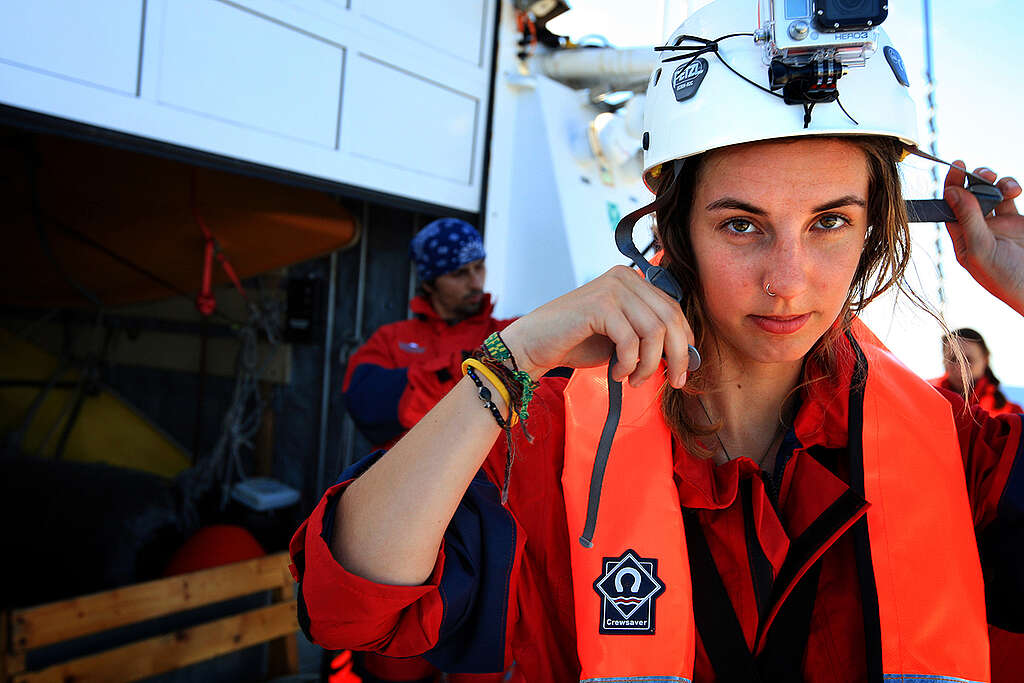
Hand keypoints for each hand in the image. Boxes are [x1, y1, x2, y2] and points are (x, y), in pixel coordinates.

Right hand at [498, 266, 693, 388]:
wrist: (535, 344)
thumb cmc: (577, 342)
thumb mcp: (622, 336)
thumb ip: (649, 336)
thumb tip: (686, 354)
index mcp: (633, 280)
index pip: (673, 309)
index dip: (685, 341)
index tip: (684, 370)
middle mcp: (625, 277)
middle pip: (670, 318)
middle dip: (677, 356)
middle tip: (675, 382)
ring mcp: (612, 288)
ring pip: (654, 331)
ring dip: (649, 364)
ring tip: (634, 380)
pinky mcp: (600, 304)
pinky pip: (631, 340)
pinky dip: (628, 364)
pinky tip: (616, 374)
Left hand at [943, 163, 1023, 314]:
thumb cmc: (1006, 278)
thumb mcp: (982, 249)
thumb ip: (968, 220)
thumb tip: (952, 192)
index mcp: (962, 238)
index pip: (950, 207)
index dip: (951, 185)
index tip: (957, 165)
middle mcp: (977, 230)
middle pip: (969, 195)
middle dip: (975, 180)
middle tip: (983, 174)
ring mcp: (998, 224)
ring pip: (990, 192)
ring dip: (995, 182)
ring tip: (1003, 185)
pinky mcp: (1017, 221)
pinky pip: (1009, 196)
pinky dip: (1011, 187)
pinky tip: (1014, 190)